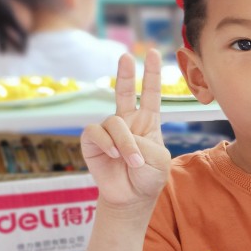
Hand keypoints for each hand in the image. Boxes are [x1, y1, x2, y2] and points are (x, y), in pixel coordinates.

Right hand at [80, 49, 170, 208]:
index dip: (153, 74)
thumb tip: (121, 134)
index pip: (151, 94)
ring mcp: (108, 130)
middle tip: (126, 55)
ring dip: (125, 143)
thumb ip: (144, 142)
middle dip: (125, 73)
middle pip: (125, 92)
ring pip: (114, 122)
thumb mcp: (159, 159)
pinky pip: (96, 132)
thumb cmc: (148, 177)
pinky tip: (114, 155)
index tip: (157, 53)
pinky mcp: (91, 140)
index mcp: (147, 122)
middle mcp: (127, 121)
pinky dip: (107, 144)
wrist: (131, 197)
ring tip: (132, 161)